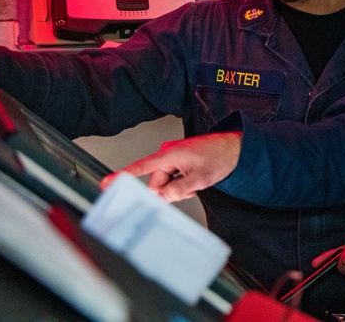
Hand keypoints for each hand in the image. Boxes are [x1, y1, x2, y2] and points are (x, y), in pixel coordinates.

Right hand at [101, 131, 242, 201]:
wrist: (237, 147)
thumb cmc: (221, 156)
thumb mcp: (199, 179)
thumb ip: (177, 191)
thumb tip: (161, 198)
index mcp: (168, 155)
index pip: (140, 168)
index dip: (122, 176)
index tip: (107, 183)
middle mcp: (168, 154)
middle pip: (157, 183)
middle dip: (170, 191)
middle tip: (190, 188)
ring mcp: (174, 157)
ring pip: (167, 182)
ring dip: (179, 188)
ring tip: (197, 182)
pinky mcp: (181, 160)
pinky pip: (174, 177)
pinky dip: (184, 182)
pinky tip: (197, 179)